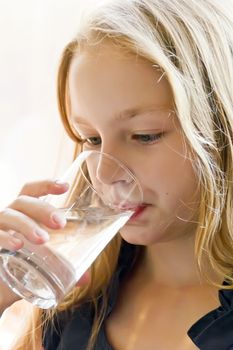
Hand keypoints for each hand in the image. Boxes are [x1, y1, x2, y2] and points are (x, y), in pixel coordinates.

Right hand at [0, 180, 88, 310]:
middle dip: (42, 208)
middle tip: (60, 223)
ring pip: (9, 216)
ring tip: (43, 239)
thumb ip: (60, 267)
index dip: (46, 184)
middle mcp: (8, 217)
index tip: (65, 187)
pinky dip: (5, 237)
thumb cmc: (17, 267)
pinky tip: (18, 245)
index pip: (32, 192)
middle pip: (23, 201)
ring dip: (27, 225)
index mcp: (22, 214)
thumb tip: (85, 278)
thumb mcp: (40, 264)